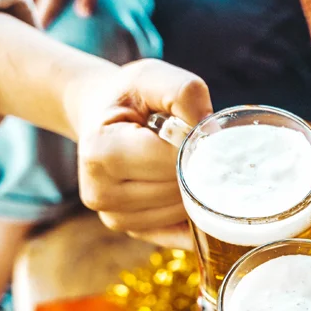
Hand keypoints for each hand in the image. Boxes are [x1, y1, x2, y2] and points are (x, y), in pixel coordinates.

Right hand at [64, 59, 212, 239]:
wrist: (103, 117)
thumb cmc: (131, 96)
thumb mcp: (154, 77)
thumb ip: (184, 93)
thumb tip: (211, 132)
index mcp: (100, 151)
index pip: (169, 160)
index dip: (195, 146)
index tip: (198, 131)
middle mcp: (100, 192)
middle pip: (178, 190)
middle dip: (198, 168)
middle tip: (196, 147)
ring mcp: (114, 217)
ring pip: (182, 213)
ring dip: (198, 189)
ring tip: (185, 163)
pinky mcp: (132, 231)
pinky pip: (180, 234)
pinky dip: (195, 215)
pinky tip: (192, 191)